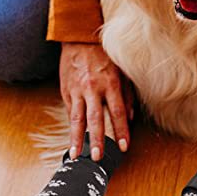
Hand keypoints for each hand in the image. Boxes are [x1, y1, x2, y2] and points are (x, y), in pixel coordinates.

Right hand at [59, 42, 134, 159]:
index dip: (121, 131)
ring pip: (77, 119)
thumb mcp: (122, 71)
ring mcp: (77, 90)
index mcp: (110, 84)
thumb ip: (127, 95)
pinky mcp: (66, 90)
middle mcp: (93, 89)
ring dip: (77, 139)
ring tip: (76, 155)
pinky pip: (70, 111)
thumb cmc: (104, 54)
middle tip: (97, 157)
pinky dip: (72, 126)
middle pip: (95, 119)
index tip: (123, 147)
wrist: (79, 38)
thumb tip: (130, 117)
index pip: (117, 113)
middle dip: (97, 140)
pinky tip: (73, 138)